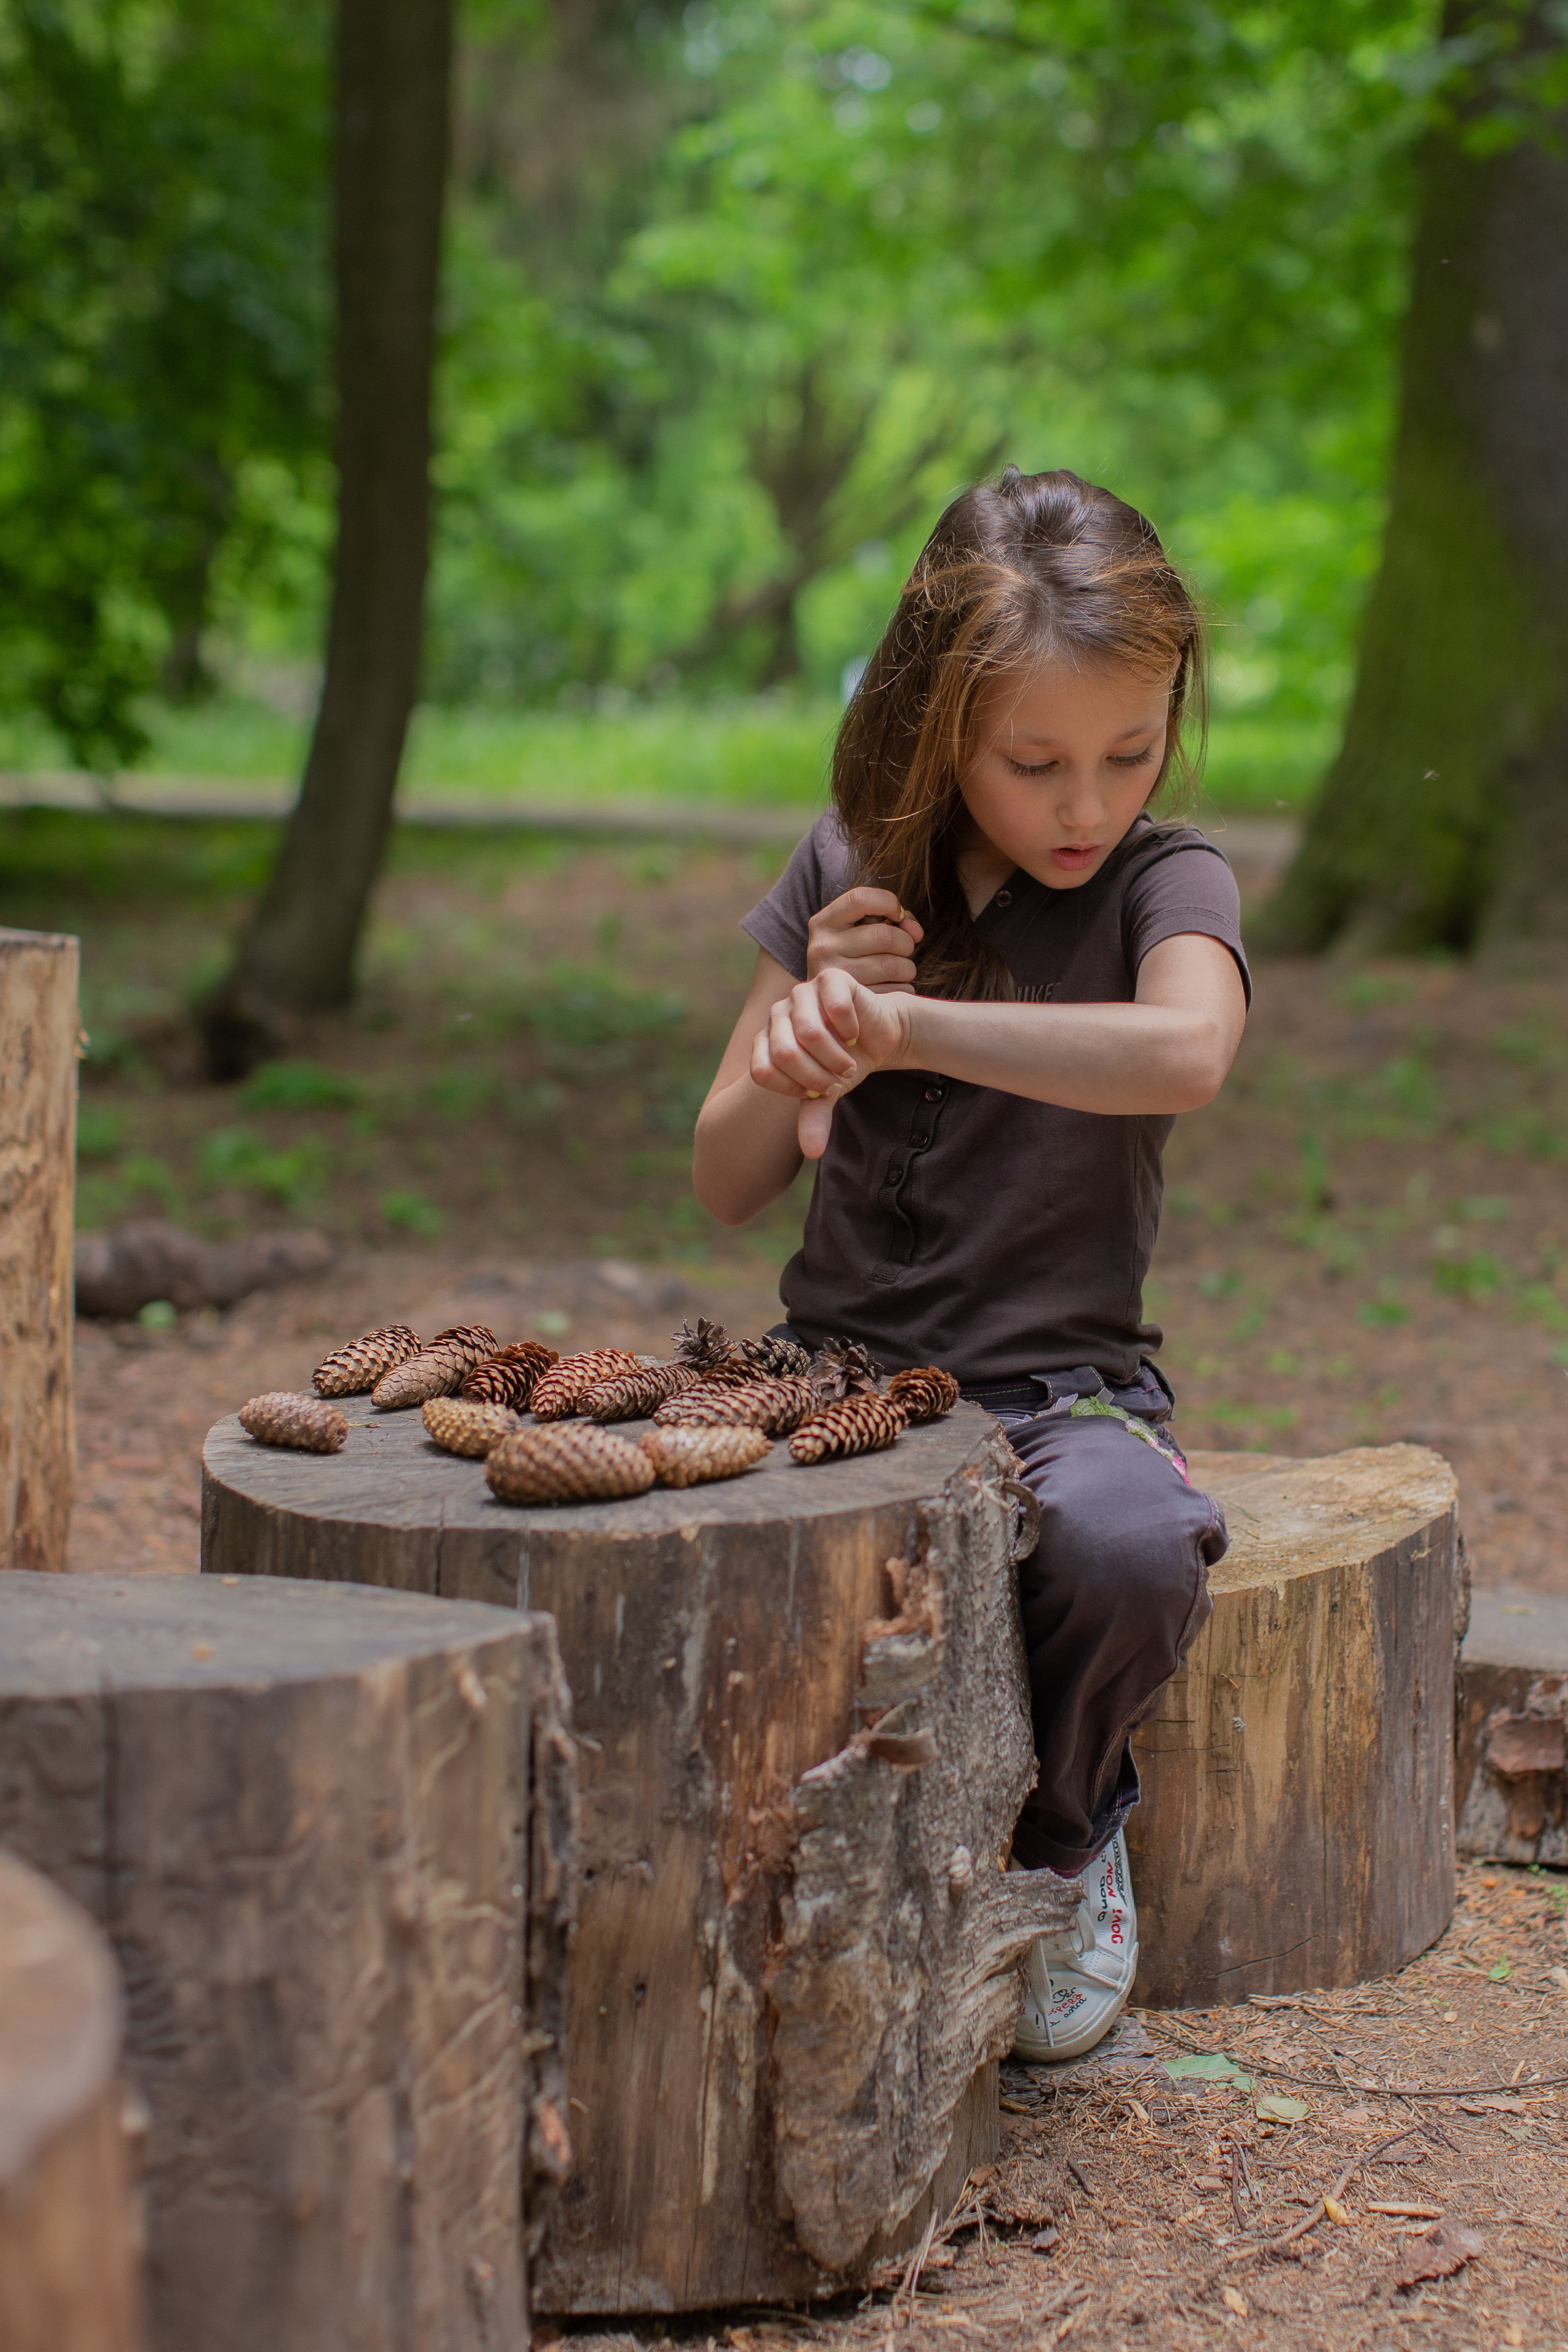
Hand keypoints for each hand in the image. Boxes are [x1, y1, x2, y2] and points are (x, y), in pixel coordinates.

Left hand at [750, 970, 912, 1157]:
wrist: (881, 1035)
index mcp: (767, 1039)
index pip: (763, 1071)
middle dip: (818, 1076)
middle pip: (784, 1053)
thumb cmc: (846, 1063)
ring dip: (836, 1057)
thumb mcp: (828, 1094)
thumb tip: (812, 1152)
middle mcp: (778, 1013)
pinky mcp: (830, 978)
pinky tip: (856, 1033)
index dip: (795, 1087)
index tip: (819, 1090)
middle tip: (839, 1079)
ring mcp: (802, 992)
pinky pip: (834, 1007)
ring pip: (808, 1032)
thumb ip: (814, 1118)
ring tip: (849, 1063)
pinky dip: (850, 1029)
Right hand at [806, 886, 922, 992]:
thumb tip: (915, 932)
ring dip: (907, 967)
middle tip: (903, 948)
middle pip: (883, 936)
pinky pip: (894, 991)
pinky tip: (893, 986)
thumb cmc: (853, 954)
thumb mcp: (859, 928)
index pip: (861, 898)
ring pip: (891, 966)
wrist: (829, 998)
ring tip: (900, 968)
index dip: (889, 902)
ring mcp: (835, 978)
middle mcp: (823, 948)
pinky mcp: (850, 1003)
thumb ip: (891, 918)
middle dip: (905, 941)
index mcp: (823, 923)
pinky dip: (903, 987)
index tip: (897, 915)